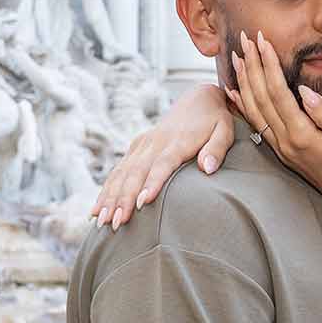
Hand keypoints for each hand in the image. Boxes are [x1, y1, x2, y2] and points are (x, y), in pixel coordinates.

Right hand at [91, 84, 233, 228]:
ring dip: (111, 197)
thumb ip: (217, 149)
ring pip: (122, 173)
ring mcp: (143, 145)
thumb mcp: (225, 130)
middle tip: (118, 222)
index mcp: (177, 141)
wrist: (198, 99)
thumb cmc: (214, 120)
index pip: (162, 164)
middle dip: (124, 198)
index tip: (143, 203)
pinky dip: (106, 190)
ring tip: (103, 221)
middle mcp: (155, 142)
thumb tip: (208, 168)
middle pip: (136, 172)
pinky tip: (97, 210)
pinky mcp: (136, 148)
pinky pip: (118, 171)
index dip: (152, 183)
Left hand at [229, 31, 321, 224]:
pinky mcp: (281, 150)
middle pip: (261, 96)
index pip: (277, 92)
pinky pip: (256, 123)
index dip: (268, 64)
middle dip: (252, 64)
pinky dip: (243, 104)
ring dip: (244, 80)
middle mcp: (284, 141)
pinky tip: (234, 91)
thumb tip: (305, 90)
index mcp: (301, 134)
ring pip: (254, 108)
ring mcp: (280, 147)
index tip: (263, 39)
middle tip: (246, 37)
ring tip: (238, 56)